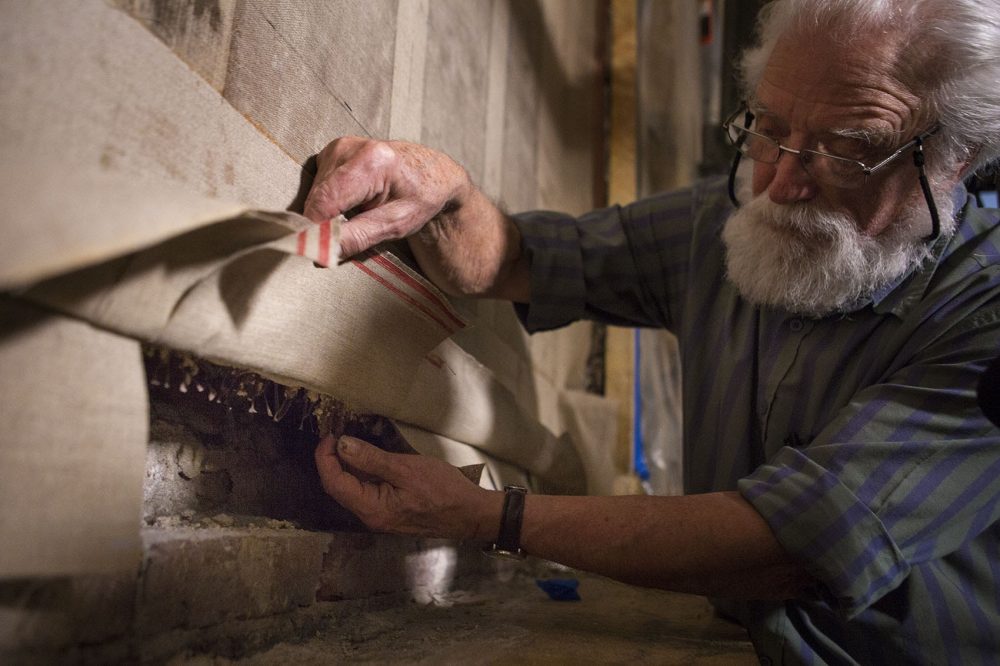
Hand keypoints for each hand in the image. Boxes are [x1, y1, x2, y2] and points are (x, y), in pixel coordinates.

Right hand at [304, 137, 471, 257]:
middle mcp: (349, 148)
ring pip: (314, 194)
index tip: (321, 253)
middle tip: (353, 232)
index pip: (323, 204)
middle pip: (316, 199)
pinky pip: (318, 186)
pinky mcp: (333, 150)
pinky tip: (354, 200)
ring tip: (361, 212)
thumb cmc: (420, 199)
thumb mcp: (395, 225)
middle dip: (325, 223)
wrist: (432, 173)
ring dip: (329, 212)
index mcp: (370, 162)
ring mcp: (339, 146)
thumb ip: (356, 238)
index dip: (316, 231)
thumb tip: (319, 252)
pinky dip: (331, 200)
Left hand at [314, 434, 500, 539]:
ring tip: (349, 443)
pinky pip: (367, 491)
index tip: (329, 436)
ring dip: (347, 467)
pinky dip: (362, 473)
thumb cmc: (443, 491)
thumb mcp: (407, 469)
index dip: (325, 459)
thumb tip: (342, 446)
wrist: (471, 513)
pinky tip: (367, 458)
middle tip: (336, 435)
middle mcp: (371, 516)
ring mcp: (381, 516)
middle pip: (339, 488)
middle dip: (333, 461)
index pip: (334, 483)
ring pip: (353, 489)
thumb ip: (371, 459)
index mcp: (372, 509)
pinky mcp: (390, 511)